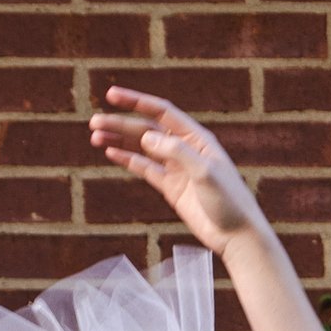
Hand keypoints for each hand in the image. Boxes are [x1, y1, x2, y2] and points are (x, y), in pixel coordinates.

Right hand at [87, 89, 267, 256]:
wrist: (236, 235)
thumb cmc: (229, 201)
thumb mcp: (205, 172)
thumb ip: (177, 152)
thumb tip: (147, 137)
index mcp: (196, 138)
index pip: (161, 112)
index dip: (136, 102)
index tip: (111, 95)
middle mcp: (185, 149)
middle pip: (146, 129)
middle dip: (120, 124)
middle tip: (94, 122)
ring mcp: (177, 168)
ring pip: (142, 148)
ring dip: (119, 139)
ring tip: (95, 135)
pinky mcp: (171, 187)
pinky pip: (145, 168)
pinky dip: (127, 159)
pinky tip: (110, 152)